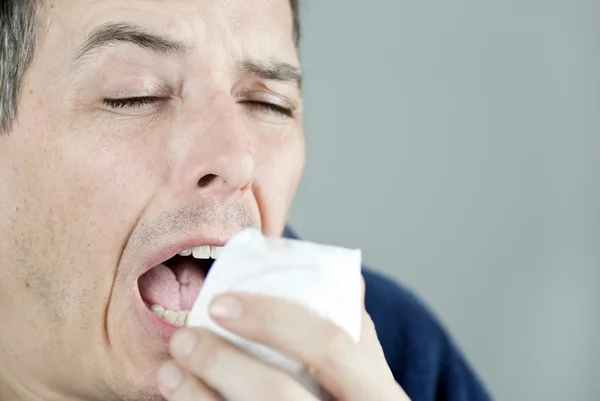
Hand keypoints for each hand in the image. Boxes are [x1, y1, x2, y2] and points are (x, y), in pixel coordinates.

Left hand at [157, 290, 410, 400]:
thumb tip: (332, 276)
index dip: (274, 319)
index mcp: (380, 395)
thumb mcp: (371, 380)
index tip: (221, 302)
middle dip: (223, 363)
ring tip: (169, 371)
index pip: (331, 344)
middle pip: (279, 395)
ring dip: (198, 398)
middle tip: (184, 338)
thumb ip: (354, 337)